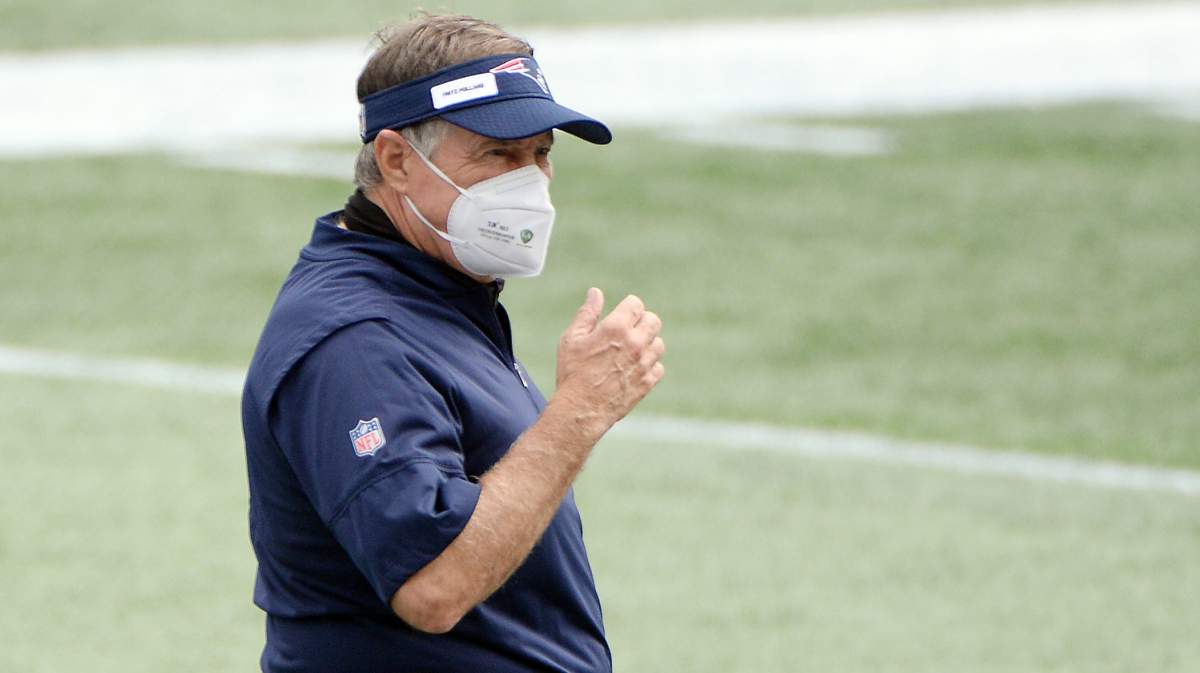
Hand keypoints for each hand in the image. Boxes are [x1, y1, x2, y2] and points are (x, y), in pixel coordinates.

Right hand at [551, 288, 665, 439]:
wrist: (580, 410)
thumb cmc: (572, 372)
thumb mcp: (572, 339)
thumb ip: (587, 313)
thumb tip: (595, 293)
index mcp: (616, 328)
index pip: (636, 304)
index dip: (628, 308)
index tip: (620, 316)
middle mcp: (635, 343)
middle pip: (653, 320)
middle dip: (642, 322)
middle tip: (628, 332)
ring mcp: (644, 364)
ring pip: (659, 344)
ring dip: (647, 344)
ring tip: (630, 352)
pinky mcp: (648, 382)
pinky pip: (659, 367)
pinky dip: (650, 366)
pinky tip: (634, 370)